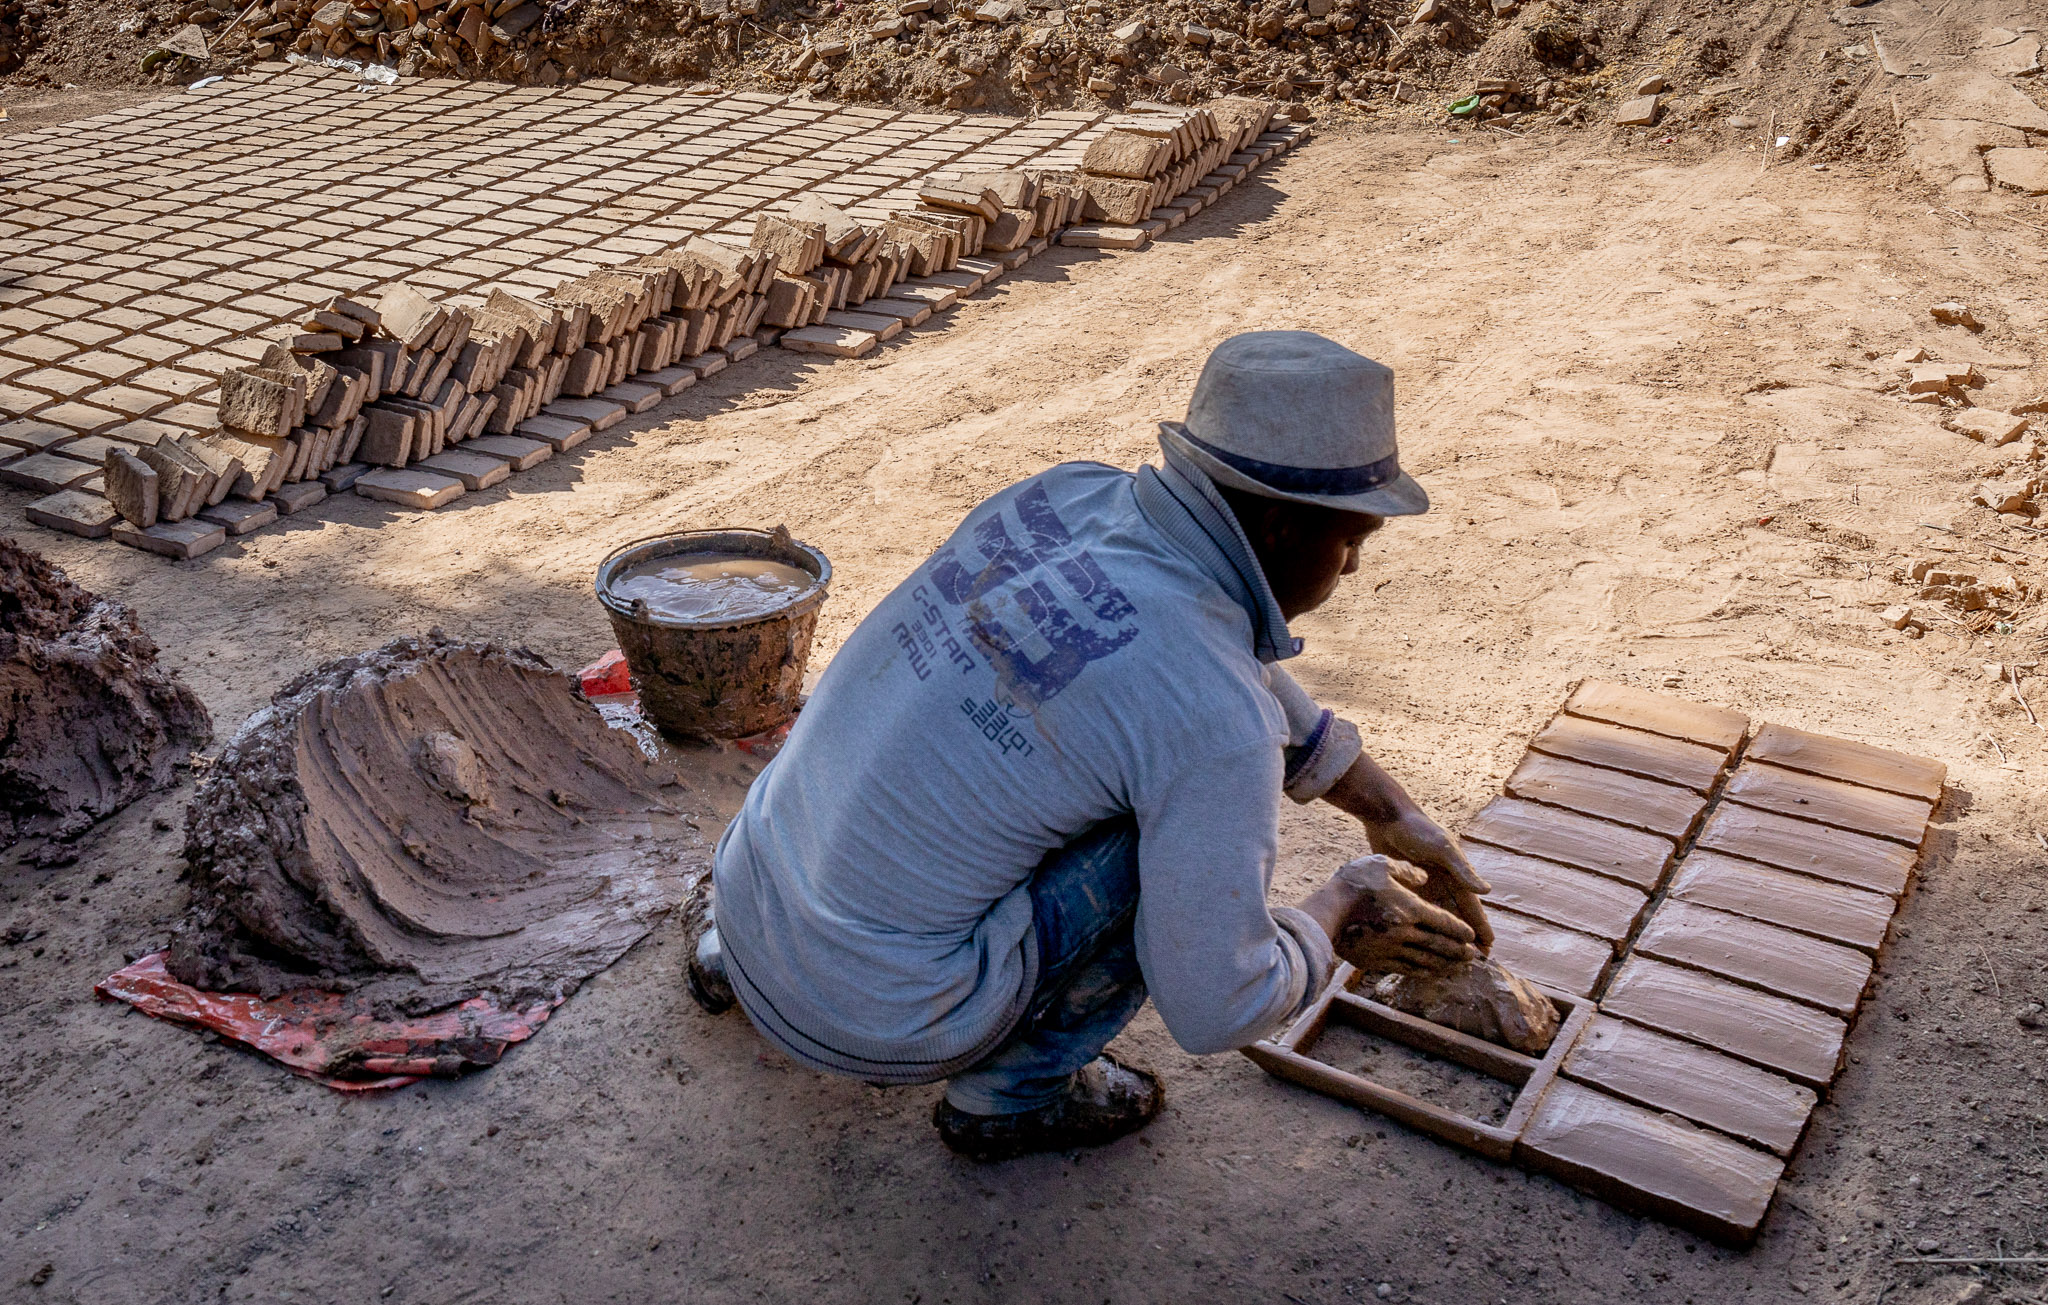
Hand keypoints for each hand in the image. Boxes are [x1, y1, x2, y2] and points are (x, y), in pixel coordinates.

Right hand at [1299, 855, 1478, 977]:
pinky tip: (1430, 973)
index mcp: (1410, 909)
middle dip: (1458, 952)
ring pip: (1425, 961)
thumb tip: (1424, 878)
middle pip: (1439, 945)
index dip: (1460, 930)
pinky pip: (1406, 969)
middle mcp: (1405, 932)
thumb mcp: (1381, 865)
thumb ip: (1406, 871)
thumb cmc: (1352, 885)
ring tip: (1457, 969)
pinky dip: (1422, 972)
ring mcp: (1391, 949)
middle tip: (1473, 958)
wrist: (1325, 913)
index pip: (1443, 921)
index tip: (1472, 936)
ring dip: (1444, 966)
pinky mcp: (1378, 960)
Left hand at [1361, 808, 1493, 949]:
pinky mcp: (1404, 886)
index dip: (1480, 928)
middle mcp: (1442, 884)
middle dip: (1464, 938)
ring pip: (1437, 918)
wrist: (1386, 816)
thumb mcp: (1441, 848)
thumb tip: (1488, 891)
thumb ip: (1462, 869)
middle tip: (1471, 962)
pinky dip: (1420, 926)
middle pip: (1456, 917)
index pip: (1471, 908)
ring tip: (1447, 958)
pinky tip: (1419, 942)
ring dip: (1443, 936)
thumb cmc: (1416, 829)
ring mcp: (1423, 887)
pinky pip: (1415, 912)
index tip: (1489, 948)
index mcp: (1455, 876)